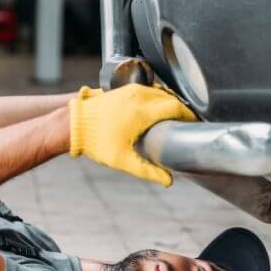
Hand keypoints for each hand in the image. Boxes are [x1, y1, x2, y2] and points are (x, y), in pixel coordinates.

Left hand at [69, 83, 195, 186]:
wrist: (74, 124)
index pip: (176, 107)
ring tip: (176, 117)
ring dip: (170, 101)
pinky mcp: (124, 88)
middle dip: (182, 109)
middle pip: (171, 98)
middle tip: (188, 122)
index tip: (195, 123)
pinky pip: (149, 88)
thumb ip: (148, 171)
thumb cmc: (97, 142)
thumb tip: (169, 181)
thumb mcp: (123, 160)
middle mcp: (138, 96)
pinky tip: (159, 109)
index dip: (189, 114)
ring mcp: (130, 90)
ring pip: (160, 91)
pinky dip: (158, 96)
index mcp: (142, 112)